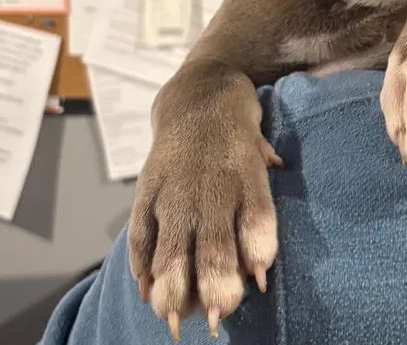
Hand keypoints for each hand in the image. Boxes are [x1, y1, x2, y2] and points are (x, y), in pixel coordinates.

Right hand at [127, 65, 281, 339]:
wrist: (198, 91)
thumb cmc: (237, 132)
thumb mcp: (262, 153)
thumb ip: (263, 194)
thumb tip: (266, 243)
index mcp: (247, 172)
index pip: (256, 214)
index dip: (256, 250)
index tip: (257, 282)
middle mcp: (212, 181)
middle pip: (215, 238)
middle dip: (215, 282)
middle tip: (217, 313)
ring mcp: (176, 184)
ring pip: (173, 242)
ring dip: (174, 283)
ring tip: (174, 316)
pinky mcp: (148, 184)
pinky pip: (140, 229)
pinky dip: (142, 262)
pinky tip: (146, 287)